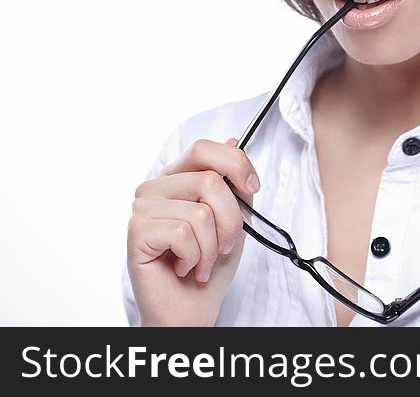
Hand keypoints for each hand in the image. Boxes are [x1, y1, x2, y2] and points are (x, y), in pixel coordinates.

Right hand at [127, 137, 259, 325]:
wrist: (192, 308)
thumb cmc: (210, 264)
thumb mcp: (235, 219)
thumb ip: (235, 185)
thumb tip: (235, 142)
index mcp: (178, 178)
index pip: (203, 149)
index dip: (235, 163)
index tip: (252, 187)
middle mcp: (156, 188)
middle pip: (209, 181)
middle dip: (230, 220)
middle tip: (223, 246)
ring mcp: (143, 209)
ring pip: (200, 212)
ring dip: (212, 246)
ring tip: (201, 261)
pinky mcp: (136, 232)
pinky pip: (183, 233)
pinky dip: (195, 257)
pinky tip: (185, 267)